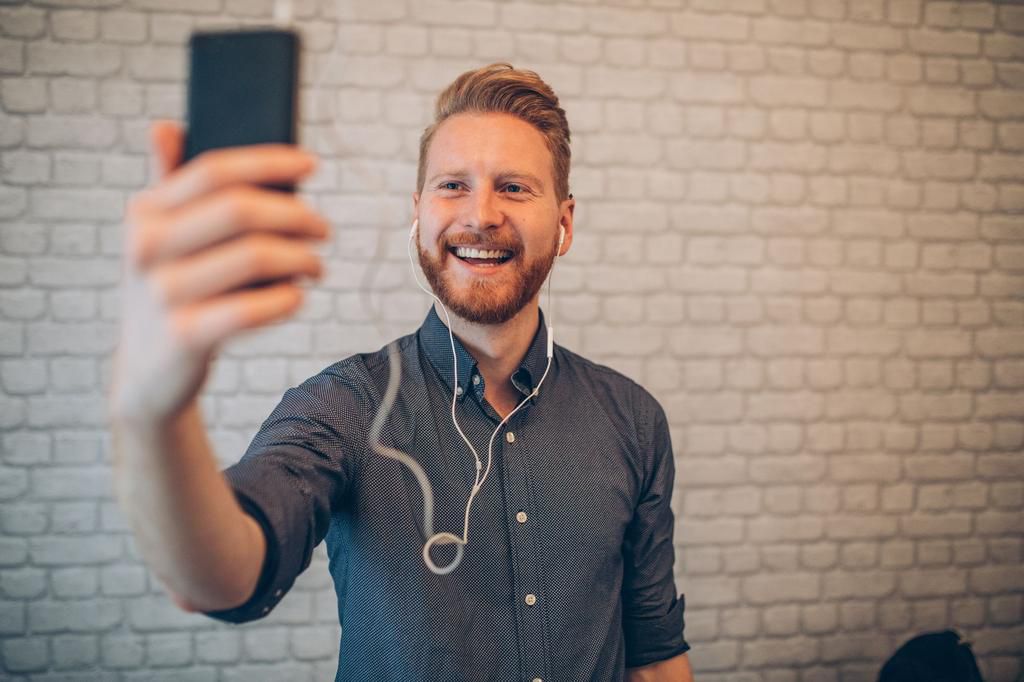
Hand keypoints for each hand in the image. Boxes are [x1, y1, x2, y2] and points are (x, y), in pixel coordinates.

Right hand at [110, 121, 328, 423]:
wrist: (148, 374)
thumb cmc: (170, 293)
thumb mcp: (158, 239)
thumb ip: (167, 184)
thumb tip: (167, 126)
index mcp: (143, 214)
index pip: (213, 170)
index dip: (268, 162)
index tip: (311, 164)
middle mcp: (146, 248)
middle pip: (242, 209)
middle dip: (297, 215)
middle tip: (324, 229)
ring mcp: (164, 293)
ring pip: (257, 256)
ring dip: (302, 258)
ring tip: (316, 266)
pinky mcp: (185, 336)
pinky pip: (254, 307)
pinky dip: (288, 299)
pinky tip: (298, 297)